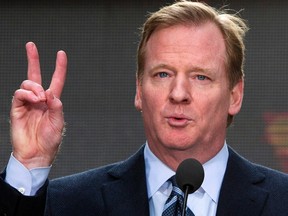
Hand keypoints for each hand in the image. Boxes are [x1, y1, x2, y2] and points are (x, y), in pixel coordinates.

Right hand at [10, 42, 66, 168]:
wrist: (36, 154)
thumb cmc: (50, 140)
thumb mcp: (58, 122)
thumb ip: (56, 106)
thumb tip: (50, 92)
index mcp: (52, 102)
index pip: (56, 80)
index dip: (59, 67)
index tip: (61, 54)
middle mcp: (39, 100)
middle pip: (35, 76)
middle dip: (33, 59)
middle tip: (31, 45)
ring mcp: (27, 103)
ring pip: (27, 84)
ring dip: (34, 87)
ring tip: (40, 98)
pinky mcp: (17, 109)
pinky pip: (19, 94)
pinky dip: (26, 94)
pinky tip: (33, 99)